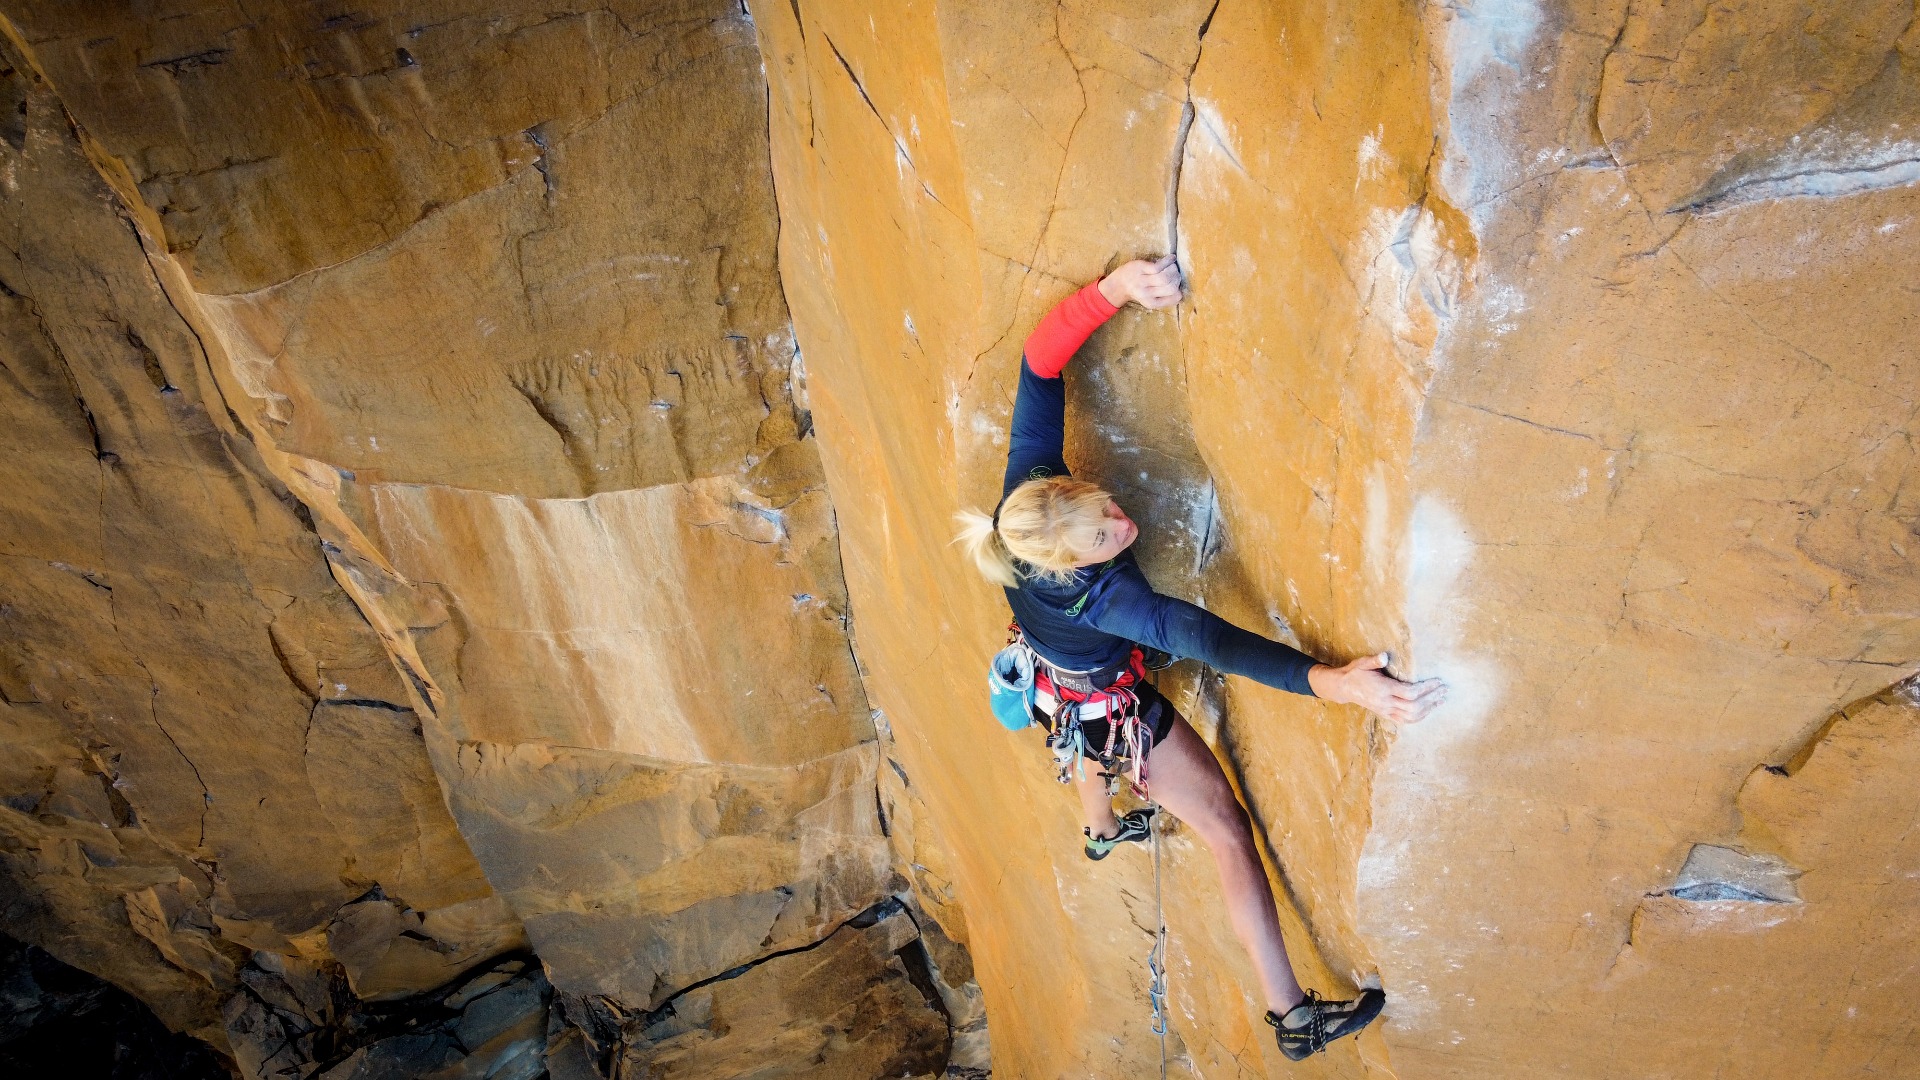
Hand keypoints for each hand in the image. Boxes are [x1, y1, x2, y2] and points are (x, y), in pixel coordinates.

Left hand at [1098, 255, 1181, 309]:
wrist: (1119, 283)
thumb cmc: (1139, 290)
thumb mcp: (1151, 298)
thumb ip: (1164, 296)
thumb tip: (1180, 288)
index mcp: (1152, 303)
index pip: (1175, 297)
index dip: (1179, 288)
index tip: (1176, 283)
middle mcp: (1146, 294)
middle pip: (1171, 287)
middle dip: (1177, 278)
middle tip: (1175, 274)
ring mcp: (1142, 281)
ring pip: (1165, 277)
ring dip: (1173, 269)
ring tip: (1172, 267)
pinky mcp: (1140, 268)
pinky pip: (1159, 266)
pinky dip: (1168, 261)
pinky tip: (1171, 258)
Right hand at [1308, 653, 1446, 724]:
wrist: (1343, 688)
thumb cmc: (1355, 672)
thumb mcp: (1363, 663)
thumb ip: (1374, 660)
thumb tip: (1384, 655)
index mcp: (1383, 689)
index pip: (1410, 693)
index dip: (1426, 688)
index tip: (1438, 681)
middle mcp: (1386, 702)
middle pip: (1414, 706)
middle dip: (1432, 699)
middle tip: (1444, 690)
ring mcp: (1386, 710)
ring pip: (1412, 716)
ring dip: (1429, 709)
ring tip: (1441, 700)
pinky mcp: (1386, 714)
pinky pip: (1406, 721)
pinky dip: (1420, 717)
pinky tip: (1429, 710)